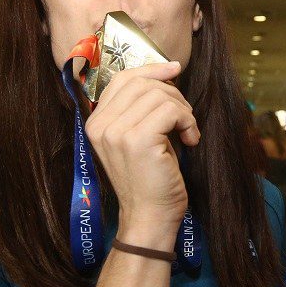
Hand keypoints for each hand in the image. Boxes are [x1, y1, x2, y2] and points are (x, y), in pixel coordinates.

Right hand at [83, 61, 199, 238]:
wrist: (149, 217)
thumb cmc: (150, 180)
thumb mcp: (137, 139)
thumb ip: (139, 110)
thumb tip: (166, 73)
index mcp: (95, 122)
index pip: (123, 78)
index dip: (152, 68)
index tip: (175, 69)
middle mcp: (100, 125)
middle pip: (143, 83)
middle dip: (173, 95)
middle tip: (184, 120)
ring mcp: (116, 132)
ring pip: (160, 95)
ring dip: (183, 111)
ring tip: (187, 133)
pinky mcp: (138, 140)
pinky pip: (171, 110)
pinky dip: (188, 122)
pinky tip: (190, 141)